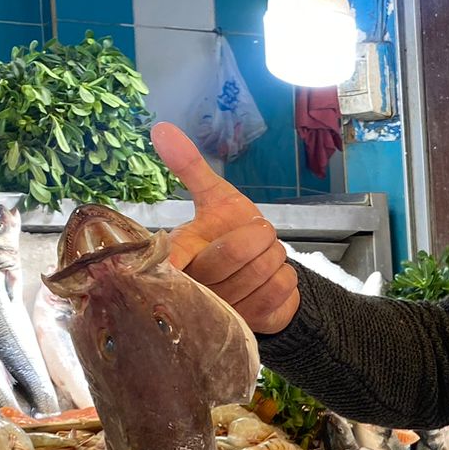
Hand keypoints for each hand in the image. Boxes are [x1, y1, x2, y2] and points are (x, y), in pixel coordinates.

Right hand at [151, 123, 299, 333]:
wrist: (262, 269)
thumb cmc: (229, 233)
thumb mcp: (214, 197)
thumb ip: (189, 166)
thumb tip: (161, 127)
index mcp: (179, 256)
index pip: (171, 262)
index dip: (179, 259)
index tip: (189, 252)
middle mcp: (196, 288)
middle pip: (236, 254)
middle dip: (259, 233)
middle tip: (258, 231)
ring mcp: (223, 310)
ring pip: (264, 271)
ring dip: (275, 255)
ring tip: (263, 254)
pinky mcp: (252, 323)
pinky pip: (283, 289)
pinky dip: (287, 276)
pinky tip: (272, 276)